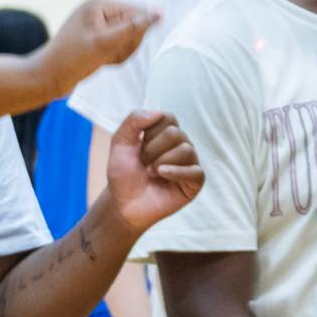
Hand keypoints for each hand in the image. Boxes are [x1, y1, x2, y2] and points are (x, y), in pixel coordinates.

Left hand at [32, 0, 159, 94]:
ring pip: (128, 39)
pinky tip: (101, 62)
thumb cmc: (71, 60)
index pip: (137, 13)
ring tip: (103, 60)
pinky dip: (114, 57)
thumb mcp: (104, 44)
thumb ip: (133, 28)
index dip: (134, 34)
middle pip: (134, 26)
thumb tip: (159, 13)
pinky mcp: (97, 38)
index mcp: (99, 3)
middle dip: (126, 45)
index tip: (116, 47)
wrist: (47, 78)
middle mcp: (99, 10)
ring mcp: (98, 25)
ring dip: (120, 54)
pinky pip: (119, 47)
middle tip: (107, 55)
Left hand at [100, 109, 202, 234]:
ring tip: (151, 173)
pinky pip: (195, 171)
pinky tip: (161, 176)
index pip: (168, 118)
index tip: (139, 147)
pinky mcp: (195, 182)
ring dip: (161, 162)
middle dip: (152, 150)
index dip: (150, 132)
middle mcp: (181, 145)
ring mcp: (189, 164)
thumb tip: (158, 113)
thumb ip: (134, 120)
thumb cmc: (123, 174)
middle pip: (175, 133)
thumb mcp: (120, 142)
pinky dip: (176, 172)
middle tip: (144, 164)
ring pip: (186, 150)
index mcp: (166, 133)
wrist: (123, 203)